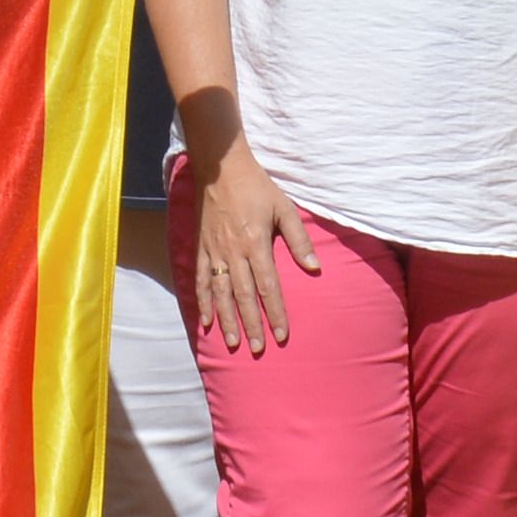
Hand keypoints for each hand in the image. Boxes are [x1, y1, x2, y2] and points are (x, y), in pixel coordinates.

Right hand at [184, 143, 320, 356]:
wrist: (221, 168)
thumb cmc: (257, 187)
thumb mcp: (284, 208)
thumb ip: (299, 240)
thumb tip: (315, 268)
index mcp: (256, 244)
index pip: (269, 287)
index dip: (276, 313)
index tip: (282, 335)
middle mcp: (234, 253)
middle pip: (244, 296)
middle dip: (252, 325)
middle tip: (258, 349)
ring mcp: (215, 252)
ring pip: (220, 294)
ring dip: (227, 319)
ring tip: (232, 342)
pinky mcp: (201, 248)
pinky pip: (201, 280)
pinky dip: (203, 302)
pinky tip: (206, 320)